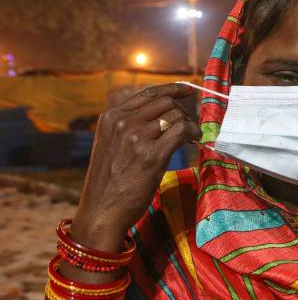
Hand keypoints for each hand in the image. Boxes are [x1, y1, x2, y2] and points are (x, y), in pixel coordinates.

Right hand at [70, 83, 200, 251]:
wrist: (102, 210)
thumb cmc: (110, 180)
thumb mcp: (111, 143)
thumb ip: (129, 125)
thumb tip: (162, 113)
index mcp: (112, 117)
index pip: (149, 93)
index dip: (172, 89)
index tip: (187, 90)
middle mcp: (123, 122)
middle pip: (166, 102)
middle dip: (182, 111)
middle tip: (188, 125)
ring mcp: (137, 137)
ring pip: (175, 116)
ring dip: (188, 124)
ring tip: (190, 137)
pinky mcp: (152, 155)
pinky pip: (181, 131)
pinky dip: (192, 132)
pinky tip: (193, 141)